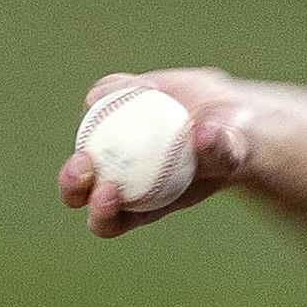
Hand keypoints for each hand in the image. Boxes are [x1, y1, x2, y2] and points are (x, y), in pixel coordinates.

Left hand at [60, 68, 259, 237]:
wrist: (225, 115)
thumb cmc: (231, 146)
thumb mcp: (233, 150)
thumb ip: (221, 148)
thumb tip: (204, 134)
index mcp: (141, 203)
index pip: (109, 221)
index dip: (102, 213)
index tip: (110, 191)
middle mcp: (118, 175)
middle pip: (80, 189)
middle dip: (73, 182)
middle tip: (85, 161)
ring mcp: (111, 141)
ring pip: (83, 139)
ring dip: (85, 125)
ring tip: (107, 104)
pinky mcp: (114, 107)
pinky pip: (102, 97)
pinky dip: (114, 90)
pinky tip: (140, 85)